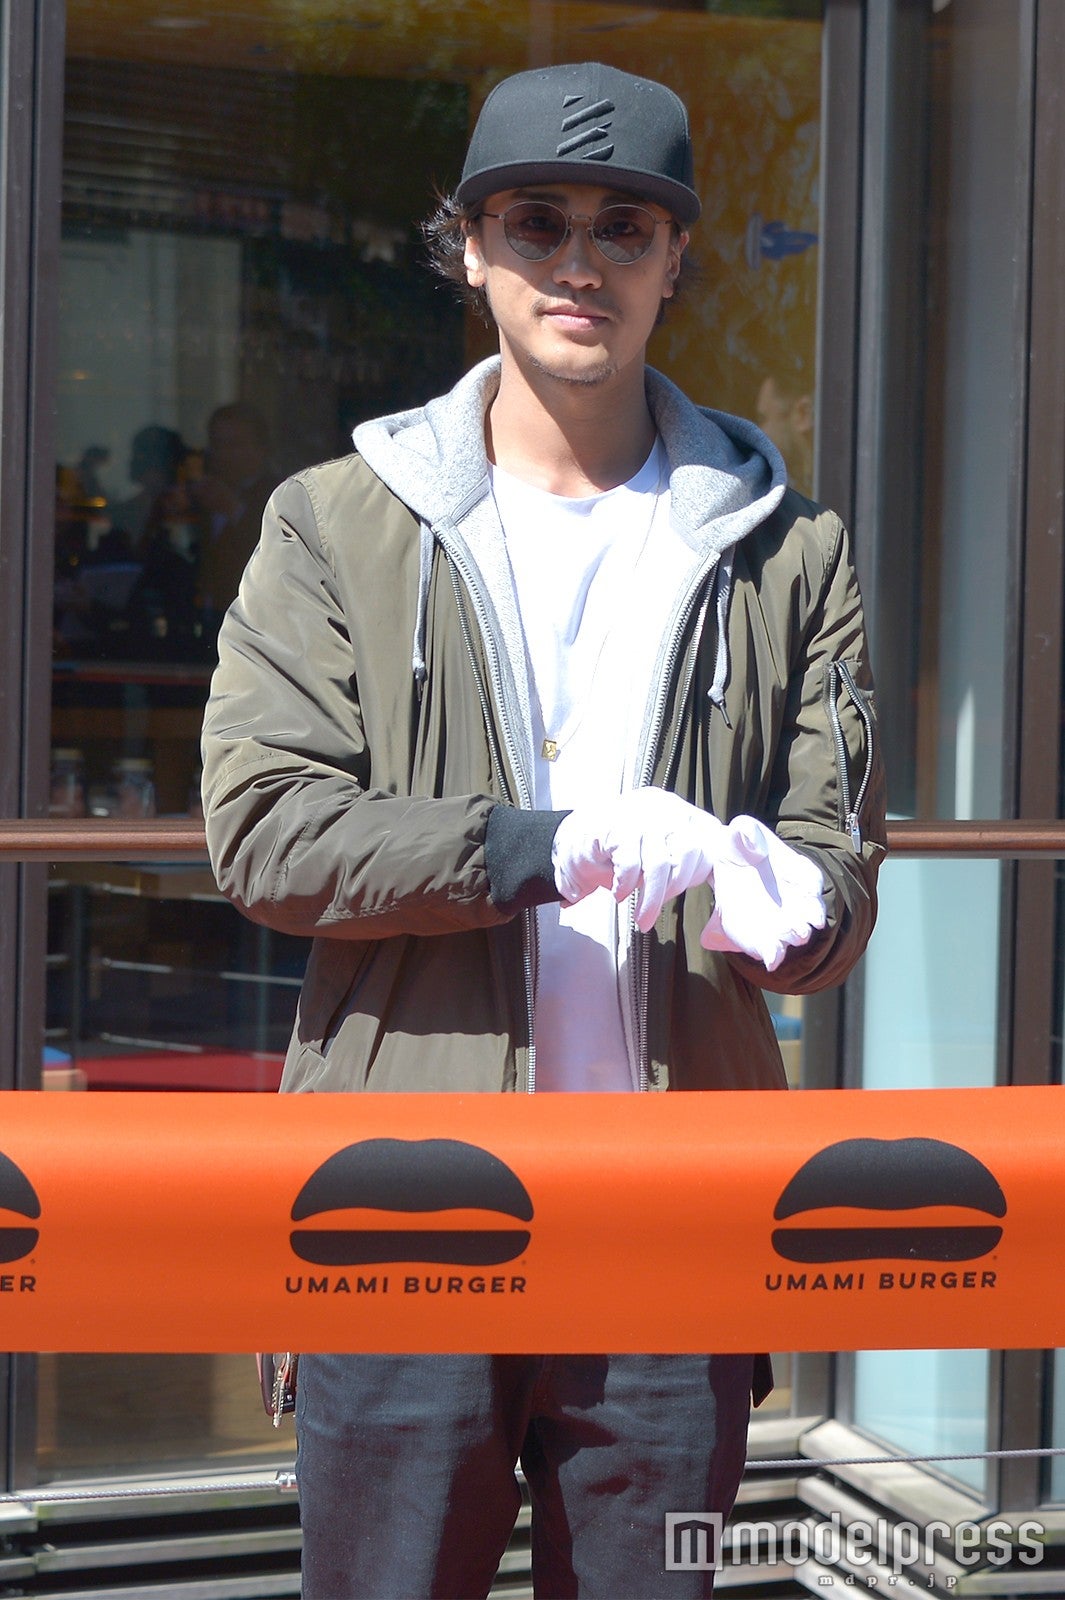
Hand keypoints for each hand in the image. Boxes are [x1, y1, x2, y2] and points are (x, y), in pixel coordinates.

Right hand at [552, 789, 725, 931]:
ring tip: (643, 916)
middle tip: (661, 904)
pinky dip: (626, 887)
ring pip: (660, 864)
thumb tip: (715, 875)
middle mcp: (662, 806)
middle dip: (677, 887)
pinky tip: (620, 894)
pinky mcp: (614, 826)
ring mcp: (638, 813)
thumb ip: (685, 856)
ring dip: (652, 899)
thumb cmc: (616, 854)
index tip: (689, 890)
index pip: (709, 838)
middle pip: (690, 852)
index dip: (703, 869)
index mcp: (677, 810)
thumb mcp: (657, 852)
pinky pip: (631, 865)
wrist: (569, 846)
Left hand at [700, 816, 825, 970]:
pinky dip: (773, 955)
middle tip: (807, 923)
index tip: (811, 891)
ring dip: (796, 936)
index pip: (811, 879)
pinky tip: (771, 961)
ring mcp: (782, 919)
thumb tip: (750, 839)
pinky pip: (772, 950)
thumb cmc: (739, 846)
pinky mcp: (763, 936)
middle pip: (811, 911)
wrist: (723, 867)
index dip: (812, 886)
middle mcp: (796, 898)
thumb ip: (747, 832)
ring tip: (794, 937)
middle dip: (811, 917)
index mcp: (796, 871)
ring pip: (796, 933)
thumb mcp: (742, 831)